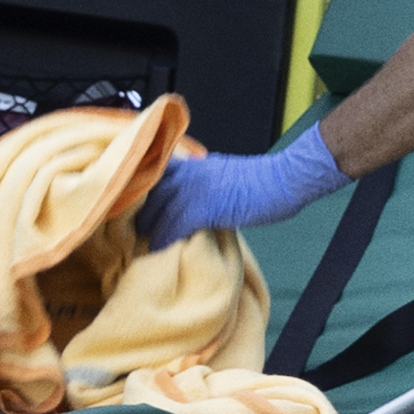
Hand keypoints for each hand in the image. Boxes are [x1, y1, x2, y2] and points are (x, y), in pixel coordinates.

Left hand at [136, 126, 346, 243]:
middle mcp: (187, 171)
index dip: (139, 192)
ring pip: (156, 209)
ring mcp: (193, 186)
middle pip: (148, 192)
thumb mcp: (222, 176)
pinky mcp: (203, 205)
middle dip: (138, 213)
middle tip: (132, 233)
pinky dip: (164, 238)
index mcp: (191, 164)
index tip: (129, 209)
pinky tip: (160, 249)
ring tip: (143, 245)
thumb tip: (184, 206)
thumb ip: (200, 185)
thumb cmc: (260, 183)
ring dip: (148, 229)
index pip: (152, 173)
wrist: (283, 180)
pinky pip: (173, 225)